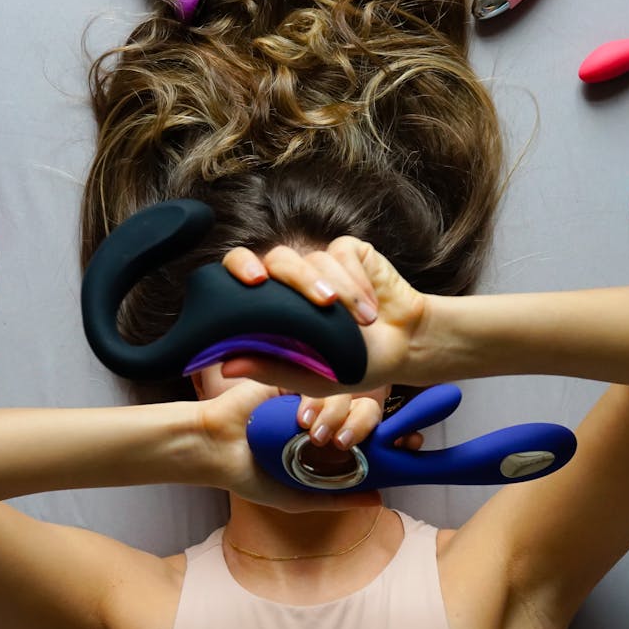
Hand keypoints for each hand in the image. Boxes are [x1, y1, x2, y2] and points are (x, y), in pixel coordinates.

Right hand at [194, 379, 383, 512]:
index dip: (395, 436)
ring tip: (314, 436)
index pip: (374, 435)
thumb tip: (379, 500)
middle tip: (356, 441)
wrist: (215, 448)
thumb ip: (335, 497)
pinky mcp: (293, 377)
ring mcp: (311, 396)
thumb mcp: (295, 496)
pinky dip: (316, 399)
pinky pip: (319, 380)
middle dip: (370, 424)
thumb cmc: (251, 475)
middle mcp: (327, 417)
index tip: (410, 443)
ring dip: (337, 415)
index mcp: (332, 444)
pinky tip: (300, 418)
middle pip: (369, 410)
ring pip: (347, 394)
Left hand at [220, 236, 429, 395]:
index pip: (240, 272)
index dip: (240, 268)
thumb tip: (225, 365)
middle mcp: (291, 281)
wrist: (403, 349)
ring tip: (362, 325)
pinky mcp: (348, 252)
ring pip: (315, 261)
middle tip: (321, 301)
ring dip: (341, 293)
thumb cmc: (352, 364)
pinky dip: (357, 284)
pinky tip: (370, 309)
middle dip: (299, 278)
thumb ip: (270, 369)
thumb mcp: (310, 376)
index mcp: (272, 305)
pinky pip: (343, 255)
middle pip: (278, 259)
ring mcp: (319, 263)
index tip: (254, 281)